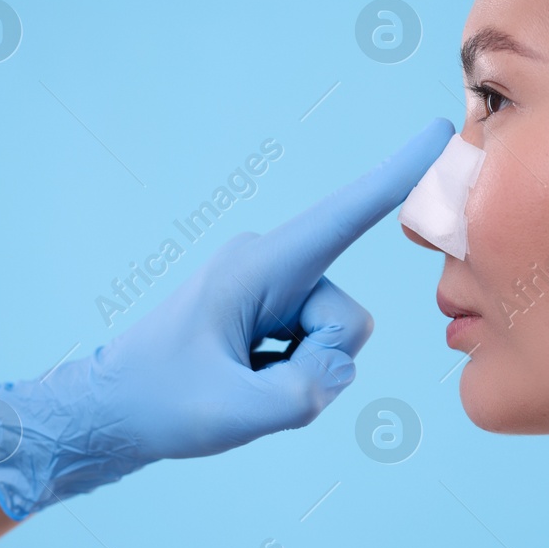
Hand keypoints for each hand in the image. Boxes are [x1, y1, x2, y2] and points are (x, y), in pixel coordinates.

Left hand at [0, 118, 455, 519]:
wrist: (108, 414)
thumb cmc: (157, 404)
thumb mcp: (227, 416)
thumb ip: (298, 397)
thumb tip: (337, 372)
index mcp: (258, 266)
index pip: (345, 215)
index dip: (398, 175)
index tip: (440, 131)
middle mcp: (272, 265)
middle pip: (347, 321)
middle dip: (319, 366)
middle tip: (251, 389)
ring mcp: (274, 288)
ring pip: (337, 341)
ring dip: (302, 376)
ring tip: (242, 387)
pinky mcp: (274, 311)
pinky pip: (319, 350)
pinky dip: (291, 377)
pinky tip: (244, 382)